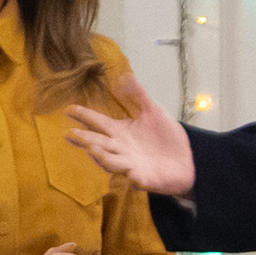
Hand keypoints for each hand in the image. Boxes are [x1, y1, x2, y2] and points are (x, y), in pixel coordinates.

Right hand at [65, 75, 196, 196]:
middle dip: (85, 139)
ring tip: (92, 149)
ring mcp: (131, 165)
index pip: (98, 122)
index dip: (84, 116)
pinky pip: (138, 179)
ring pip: (112, 162)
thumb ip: (138, 95)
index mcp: (121, 132)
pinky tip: (131, 173)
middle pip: (99, 143)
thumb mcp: (153, 112)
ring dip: (102, 157)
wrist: (187, 159)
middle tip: (70, 134)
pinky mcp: (146, 179)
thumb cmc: (166, 137)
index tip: (69, 109)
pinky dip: (134, 177)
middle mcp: (121, 149)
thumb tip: (125, 75)